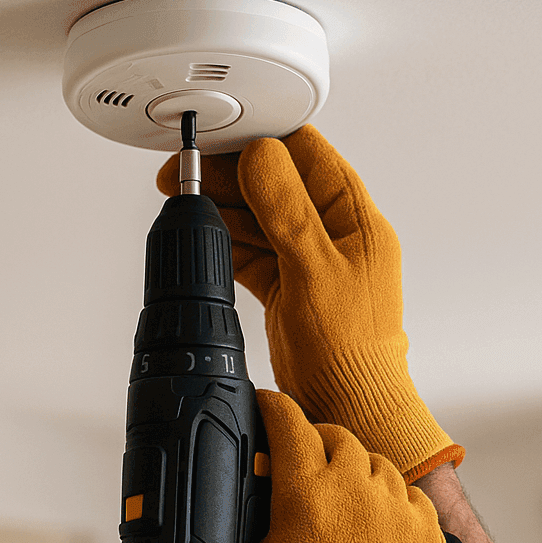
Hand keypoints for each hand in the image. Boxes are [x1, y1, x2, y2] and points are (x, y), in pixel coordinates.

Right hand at [157, 127, 461, 481]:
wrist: (349, 405)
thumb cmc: (352, 349)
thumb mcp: (315, 269)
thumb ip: (287, 211)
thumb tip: (262, 156)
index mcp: (355, 217)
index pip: (307, 153)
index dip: (259, 140)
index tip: (218, 138)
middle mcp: (336, 233)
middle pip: (276, 182)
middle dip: (229, 174)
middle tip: (185, 172)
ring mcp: (312, 260)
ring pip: (260, 217)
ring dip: (223, 207)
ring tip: (186, 201)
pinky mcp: (290, 287)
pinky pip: (254, 251)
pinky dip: (229, 244)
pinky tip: (206, 239)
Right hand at [233, 390, 446, 542]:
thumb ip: (258, 525)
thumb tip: (260, 504)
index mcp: (304, 492)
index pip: (288, 423)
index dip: (273, 408)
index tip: (268, 406)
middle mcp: (354, 489)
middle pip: (336, 437)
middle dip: (317, 441)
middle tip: (305, 456)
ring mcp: (396, 510)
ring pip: (377, 464)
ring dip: (356, 471)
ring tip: (343, 494)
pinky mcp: (427, 535)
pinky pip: (409, 498)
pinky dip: (391, 501)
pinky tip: (377, 520)